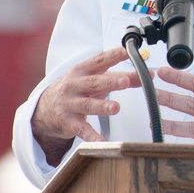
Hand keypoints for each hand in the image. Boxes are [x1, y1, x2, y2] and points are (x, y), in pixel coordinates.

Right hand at [31, 46, 145, 165]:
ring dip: (102, 106)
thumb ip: (122, 77)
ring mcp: (70, 104)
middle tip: (125, 81)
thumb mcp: (96, 79)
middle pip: (94, 82)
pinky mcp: (68, 122)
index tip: (127, 51)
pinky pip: (81, 129)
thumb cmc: (77, 89)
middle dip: (110, 81)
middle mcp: (75, 85)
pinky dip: (92, 136)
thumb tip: (148, 75)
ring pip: (87, 105)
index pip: (100, 60)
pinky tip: (103, 141)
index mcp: (83, 70)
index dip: (113, 55)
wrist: (45, 108)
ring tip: (116, 108)